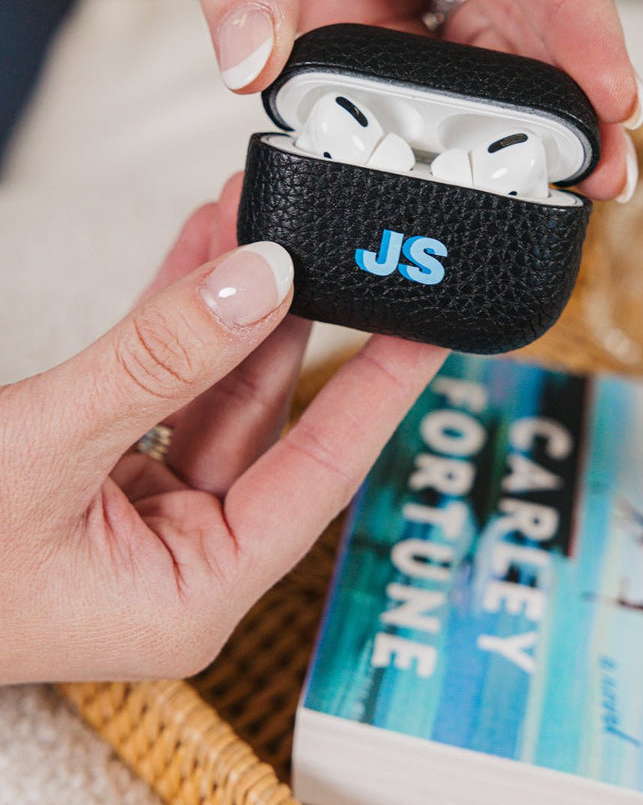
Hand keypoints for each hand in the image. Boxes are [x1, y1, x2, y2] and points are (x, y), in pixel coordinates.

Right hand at [0, 175, 443, 682]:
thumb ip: (159, 360)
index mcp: (197, 592)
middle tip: (345, 240)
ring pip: (214, 385)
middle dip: (296, 314)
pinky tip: (206, 247)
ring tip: (265, 212)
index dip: (381, 391)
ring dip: (235, 300)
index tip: (432, 325)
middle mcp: (184, 554)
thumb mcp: (49, 446)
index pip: (322, 475)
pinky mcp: (103, 469)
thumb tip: (258, 280)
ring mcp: (144, 509)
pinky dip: (176, 314)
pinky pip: (159, 379)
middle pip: (270, 417)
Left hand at [22, 0, 638, 197]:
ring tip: (538, 179)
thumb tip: (256, 61)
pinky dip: (429, 117)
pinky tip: (449, 161)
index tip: (607, 89)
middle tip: (593, 164)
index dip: (576, 13)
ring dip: (505, 113)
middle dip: (561, 85)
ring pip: (481, 42)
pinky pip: (414, 70)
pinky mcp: (367, 3)